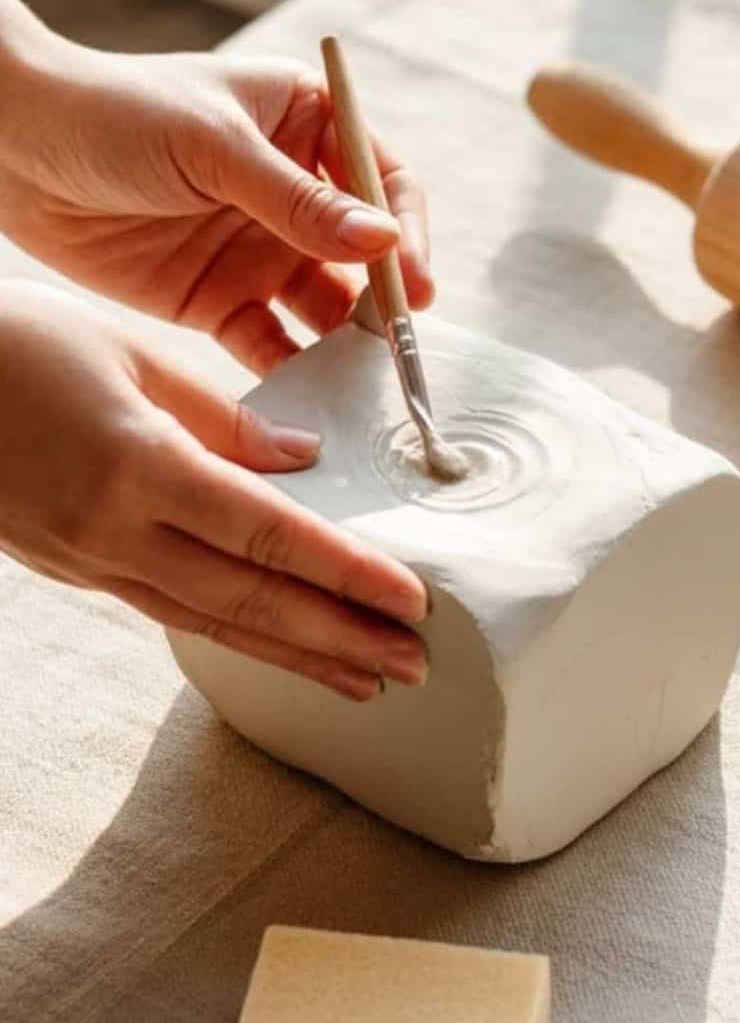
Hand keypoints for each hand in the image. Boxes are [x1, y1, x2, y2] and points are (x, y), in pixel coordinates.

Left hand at [0, 0, 433, 373]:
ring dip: (347, 342)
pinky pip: (270, 343)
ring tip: (362, 380)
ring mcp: (258, 250)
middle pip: (364, 255)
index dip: (406, 232)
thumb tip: (383, 243)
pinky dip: (292, 371)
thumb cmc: (113, 113)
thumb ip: (297, 201)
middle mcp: (292, 192)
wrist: (14, 150)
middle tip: (399, 345)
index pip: (384, 182)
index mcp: (304, 126)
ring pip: (325, 307)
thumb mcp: (213, 146)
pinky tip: (306, 399)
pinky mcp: (218, 301)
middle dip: (386, 300)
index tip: (413, 282)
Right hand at [0, 282, 428, 698]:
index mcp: (138, 468)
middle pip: (251, 599)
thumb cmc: (13, 342)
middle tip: (416, 665)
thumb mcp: (126, 352)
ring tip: (363, 680)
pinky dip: (232, 633)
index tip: (412, 599)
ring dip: (295, 654)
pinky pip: (169, 611)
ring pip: (211, 622)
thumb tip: (304, 463)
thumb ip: (221, 415)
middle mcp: (115, 532)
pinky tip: (275, 645)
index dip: (346, 573)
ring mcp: (88, 561)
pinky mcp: (73, 568)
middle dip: (339, 637)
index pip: (269, 534)